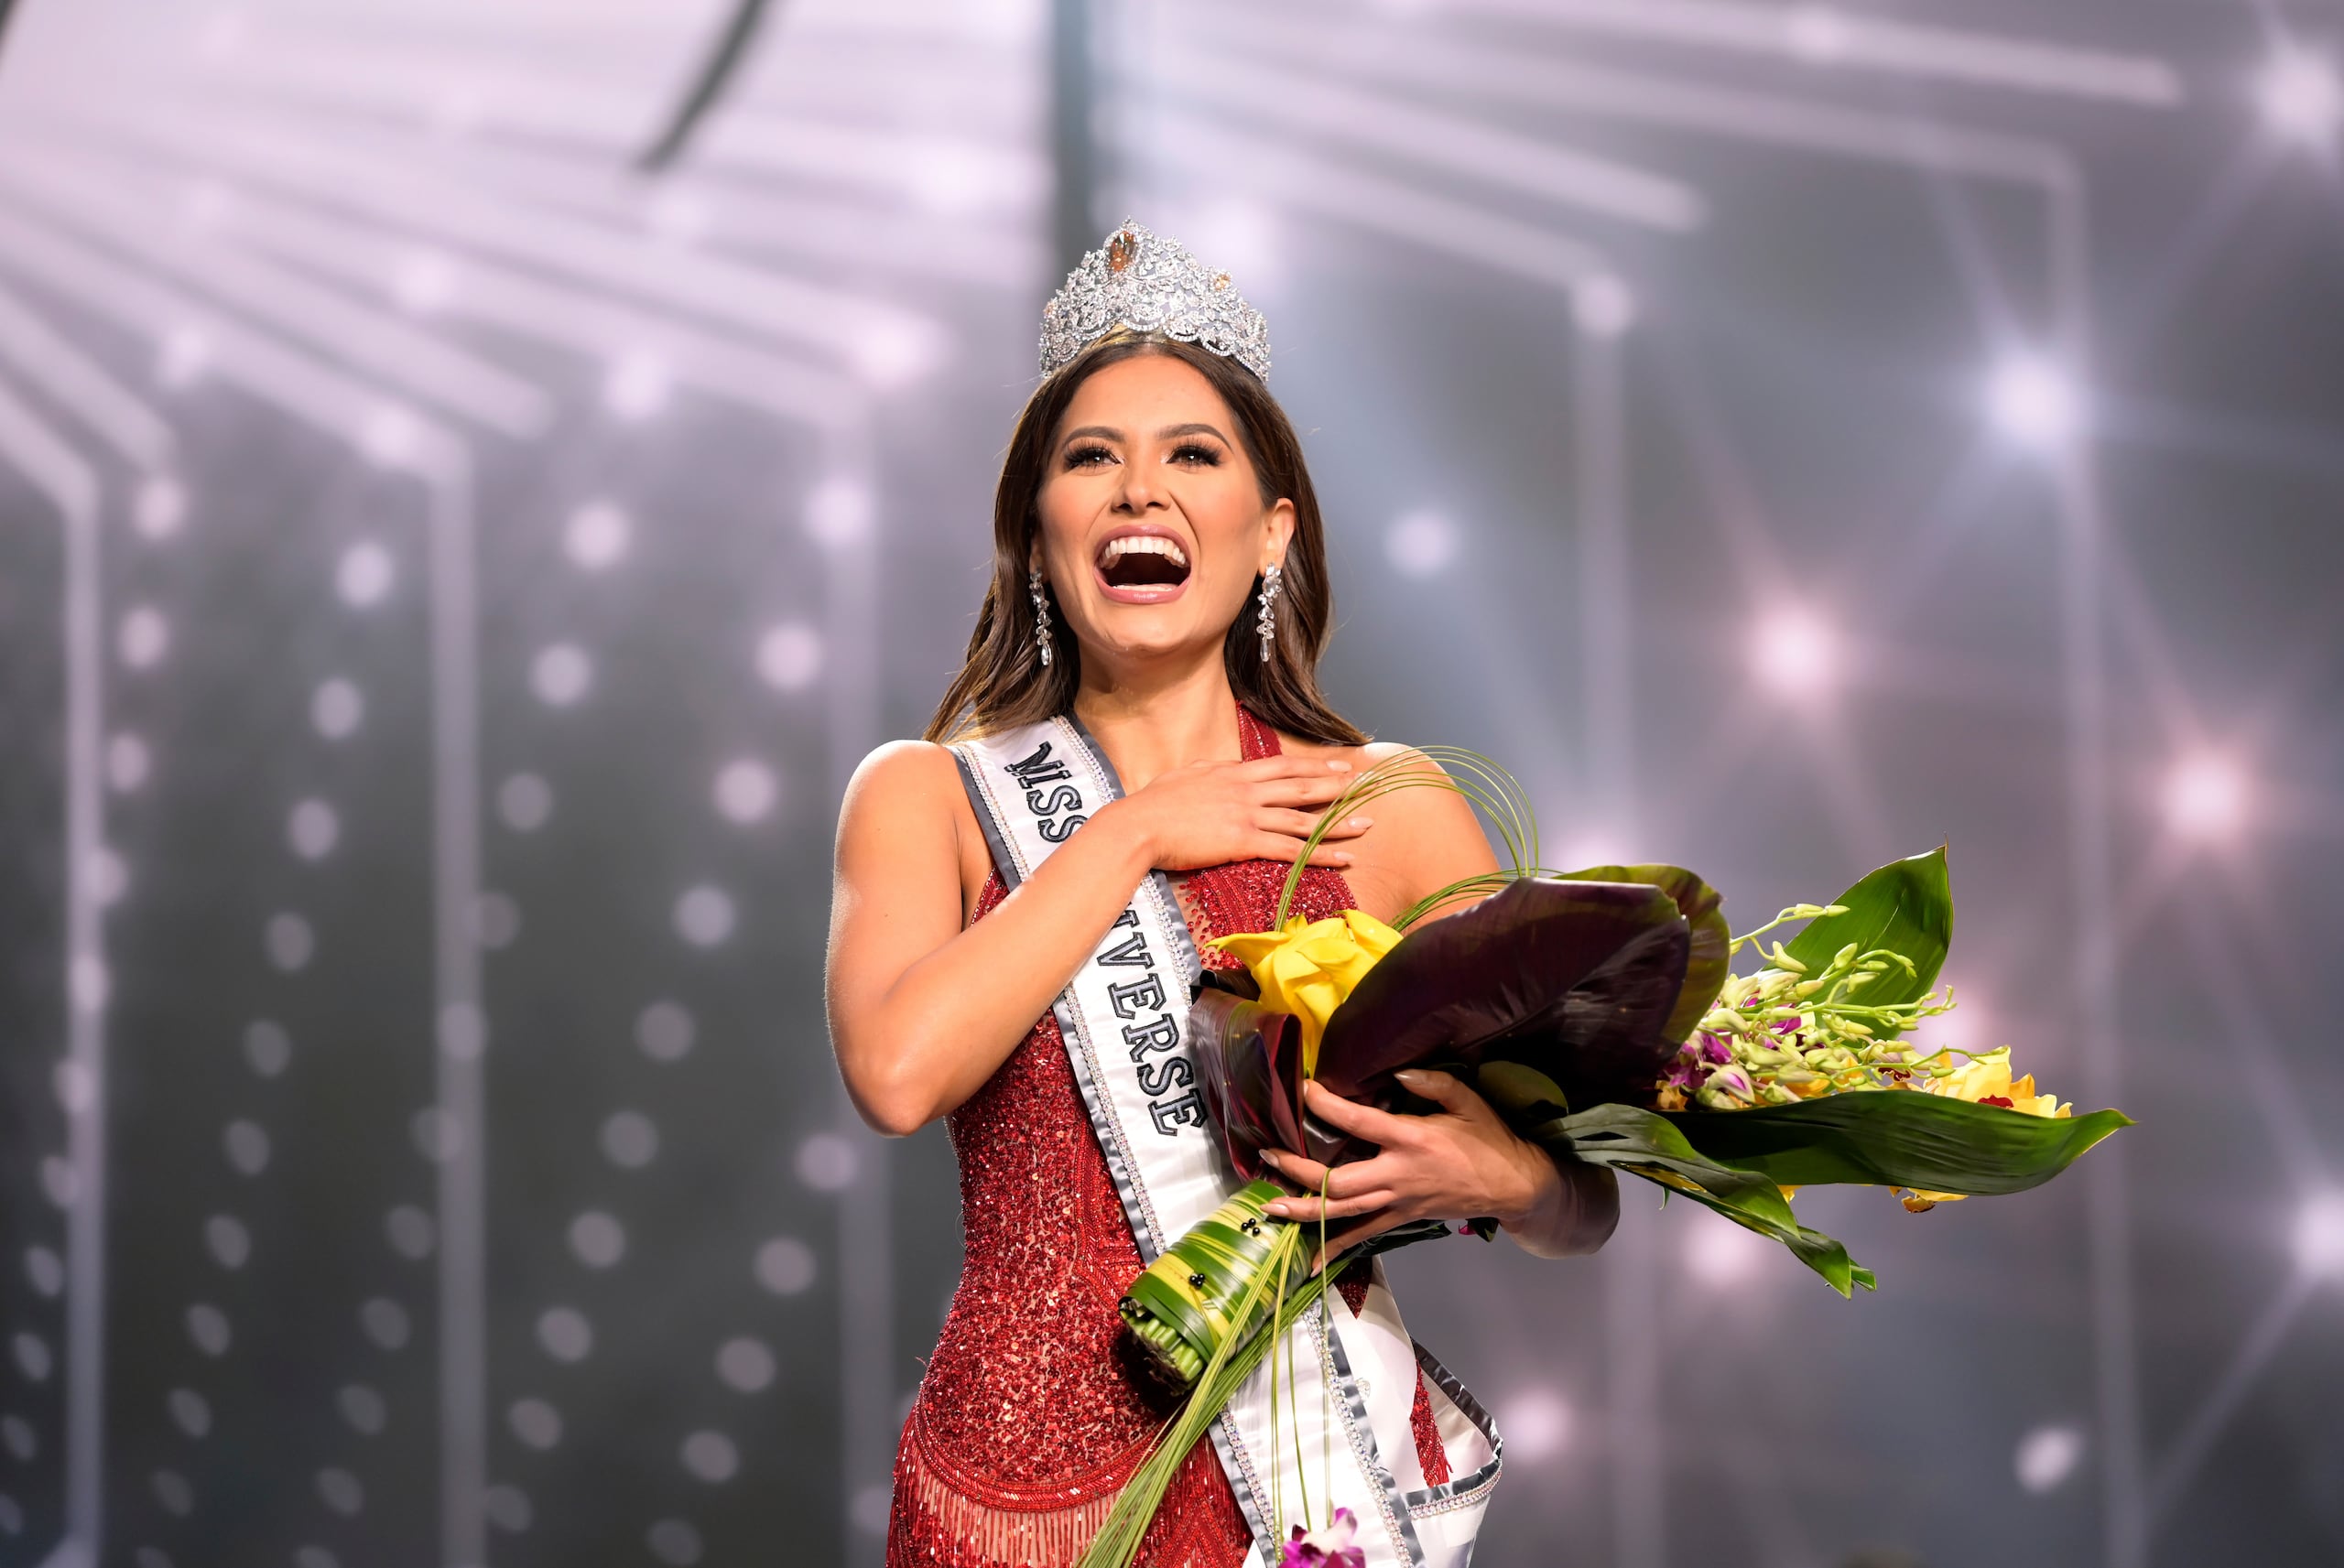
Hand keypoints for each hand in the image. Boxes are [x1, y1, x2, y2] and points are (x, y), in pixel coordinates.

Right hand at [1103, 754, 1369, 871]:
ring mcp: (1248, 815)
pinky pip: (1292, 848)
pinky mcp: (1245, 841)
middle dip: (1337, 785)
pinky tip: (1343, 858)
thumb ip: (1207, 773)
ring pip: (1304, 817)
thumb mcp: (1183, 777)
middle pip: (1302, 786)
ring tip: (1366, 825)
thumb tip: (1216, 769)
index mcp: (1233, 772)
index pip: (1283, 765)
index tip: (1336, 763)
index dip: (1313, 764)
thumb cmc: (1152, 805)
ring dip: (1339, 822)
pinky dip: (1321, 854)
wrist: (1139, 825)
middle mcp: (1247, 789)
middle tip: (1364, 787)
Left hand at [1258, 1070, 1567, 1264]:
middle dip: (1298, 1169)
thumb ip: (1431, 1083)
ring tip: (1269, 1205)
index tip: (1302, 1091)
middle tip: (1266, 1154)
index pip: (1358, 1123)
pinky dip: (1334, 1248)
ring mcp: (1397, 1202)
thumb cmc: (1489, 1139)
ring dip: (1304, 1209)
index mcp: (1411, 1140)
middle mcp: (1398, 1175)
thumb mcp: (1467, 1101)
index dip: (1327, 1106)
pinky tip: (1308, 1261)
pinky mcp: (1401, 1219)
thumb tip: (1395, 1076)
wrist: (1513, 1186)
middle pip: (1339, 1179)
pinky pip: (1362, 1236)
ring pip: (1343, 1212)